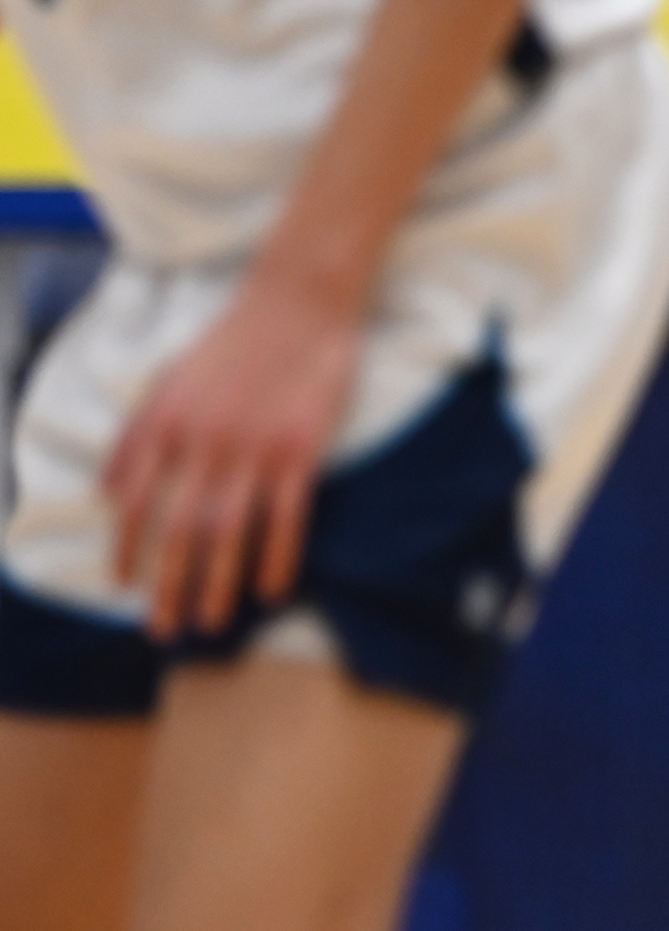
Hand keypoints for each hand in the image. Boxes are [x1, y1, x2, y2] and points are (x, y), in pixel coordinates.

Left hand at [106, 273, 362, 639]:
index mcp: (165, 423)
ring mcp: (255, 446)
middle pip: (181, 528)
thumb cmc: (232, 340)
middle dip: (169, 585)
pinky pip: (287, 515)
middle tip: (162, 630)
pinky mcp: (301, 448)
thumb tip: (104, 494)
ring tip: (212, 623)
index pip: (135, 501)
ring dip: (218, 583)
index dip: (127, 548)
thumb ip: (134, 438)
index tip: (122, 587)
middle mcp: (204, 440)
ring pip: (230, 530)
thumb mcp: (167, 382)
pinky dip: (278, 557)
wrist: (298, 299)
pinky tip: (272, 590)